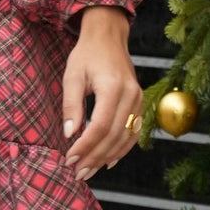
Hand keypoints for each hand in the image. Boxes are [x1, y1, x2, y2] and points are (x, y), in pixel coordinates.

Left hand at [61, 7, 143, 181]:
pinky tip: (108, 161)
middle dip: (94, 157)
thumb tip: (70, 134)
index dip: (85, 146)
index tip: (70, 159)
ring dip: (106, 157)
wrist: (109, 37)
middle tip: (77, 173)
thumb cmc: (87, 54)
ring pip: (125, 138)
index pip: (99, 126)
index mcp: (113, 87)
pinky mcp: (140, 103)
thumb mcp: (72, 76)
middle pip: (113, 136)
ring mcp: (139, 100)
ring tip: (88, 171)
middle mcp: (130, 95)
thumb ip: (71, 105)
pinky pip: (133, 132)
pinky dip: (122, 149)